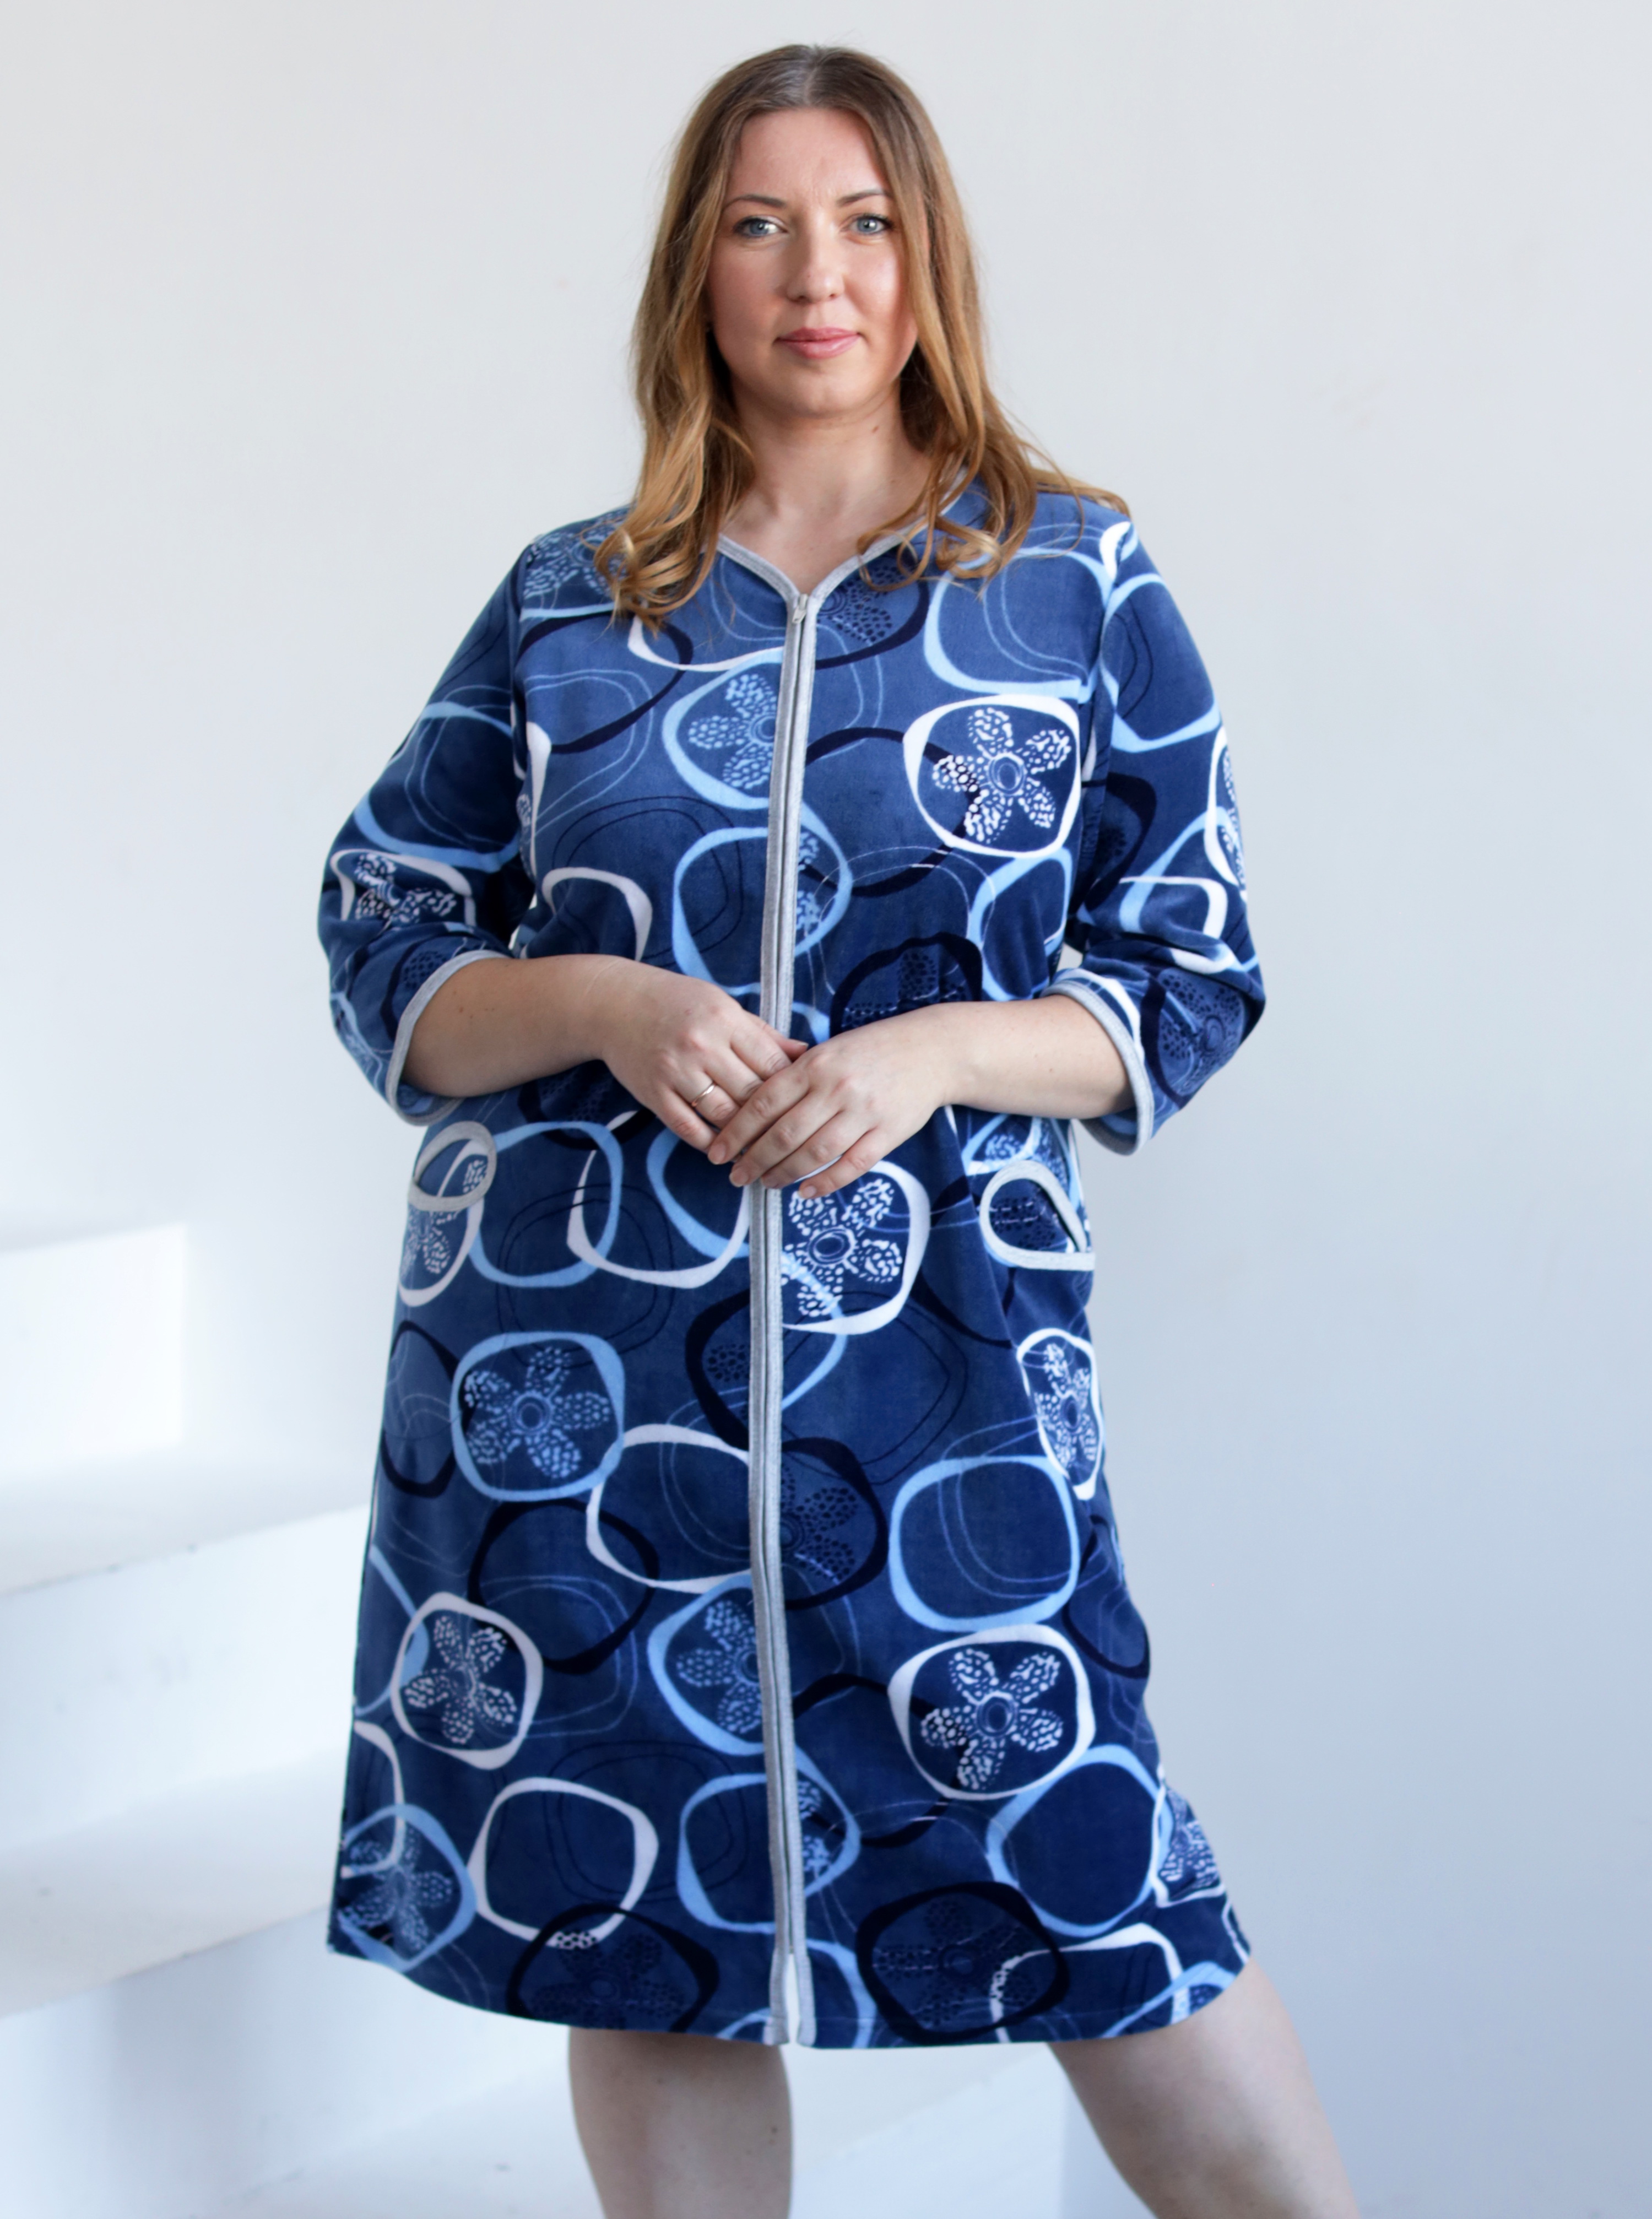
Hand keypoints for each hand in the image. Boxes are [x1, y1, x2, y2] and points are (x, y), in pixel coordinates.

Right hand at [585, 961, 805, 1147]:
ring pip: (724, 1116)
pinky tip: (724, 1150)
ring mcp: (676, 1072)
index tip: (802, 1104)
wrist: (616, 1005)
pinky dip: (710, 1144)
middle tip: (789, 1136)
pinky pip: (689, 1128)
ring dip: (745, 1136)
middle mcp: (702, 1046)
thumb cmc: (677, 1003)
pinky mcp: (654, 1094)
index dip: (791, 1089)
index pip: (771, 1064)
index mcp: (725, 1020)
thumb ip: (763, 1034)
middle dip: (773, 1118)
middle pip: (751, 1094)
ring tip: (762, 1148)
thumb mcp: (723, 1006)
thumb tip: (806, 1054)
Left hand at [706, 1009, 952, 1198]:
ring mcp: (864, 1113)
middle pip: (784, 1134)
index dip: (737, 1132)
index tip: (718, 1151)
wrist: (932, 1051)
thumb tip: (752, 1110)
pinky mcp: (888, 1133)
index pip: (764, 1103)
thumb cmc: (871, 1050)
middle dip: (754, 1160)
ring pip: (814, 1153)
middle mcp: (837, 1089)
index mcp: (815, 1065)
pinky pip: (851, 1165)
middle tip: (736, 1176)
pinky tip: (806, 1191)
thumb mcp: (827, 1051)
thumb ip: (794, 1076)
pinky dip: (826, 1182)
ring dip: (785, 1174)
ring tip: (766, 1184)